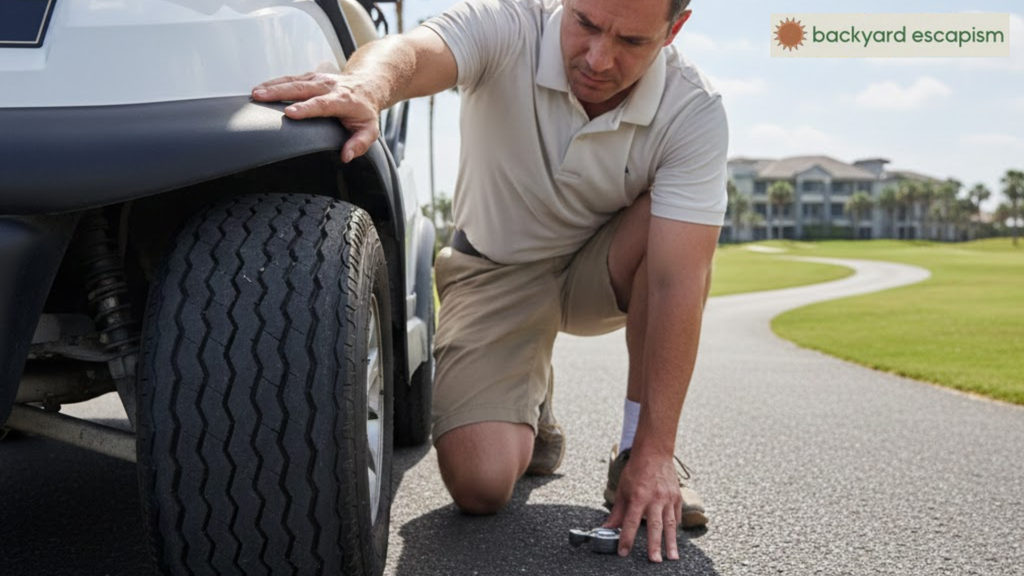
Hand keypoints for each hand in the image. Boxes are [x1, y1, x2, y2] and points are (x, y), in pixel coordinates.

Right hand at [251, 72, 380, 163]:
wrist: (367, 84)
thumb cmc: (365, 110)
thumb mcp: (370, 130)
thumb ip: (360, 144)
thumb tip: (346, 156)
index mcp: (343, 100)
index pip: (322, 104)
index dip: (306, 108)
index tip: (290, 113)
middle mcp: (328, 86)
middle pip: (301, 88)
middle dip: (280, 92)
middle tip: (261, 97)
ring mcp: (318, 79)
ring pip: (293, 81)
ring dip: (272, 86)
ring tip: (255, 93)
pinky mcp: (310, 77)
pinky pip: (290, 78)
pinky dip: (274, 83)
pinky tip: (259, 88)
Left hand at [602, 451, 681, 561]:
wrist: (654, 453)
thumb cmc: (636, 471)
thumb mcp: (622, 490)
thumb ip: (617, 512)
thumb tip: (607, 528)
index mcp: (637, 496)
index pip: (630, 522)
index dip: (626, 538)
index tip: (623, 552)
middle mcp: (654, 498)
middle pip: (654, 526)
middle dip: (654, 545)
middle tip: (654, 560)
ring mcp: (668, 498)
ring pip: (670, 524)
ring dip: (671, 542)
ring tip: (672, 557)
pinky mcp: (677, 497)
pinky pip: (676, 516)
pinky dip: (675, 528)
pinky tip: (674, 539)